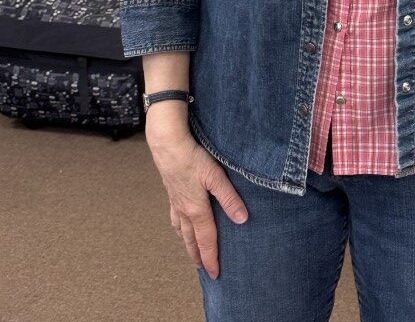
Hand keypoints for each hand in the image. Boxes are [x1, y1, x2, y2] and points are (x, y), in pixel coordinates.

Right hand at [147, 128, 248, 279]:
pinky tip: (180, 227)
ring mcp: (176, 202)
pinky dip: (179, 228)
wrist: (167, 145)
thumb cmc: (192, 158)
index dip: (211, 258)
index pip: (207, 240)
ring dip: (188, 245)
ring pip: (182, 231)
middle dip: (198, 256)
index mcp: (197, 210)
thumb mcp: (216, 176)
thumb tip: (242, 219)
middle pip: (192, 240)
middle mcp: (184, 210)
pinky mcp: (172, 193)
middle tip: (204, 271)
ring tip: (192, 255)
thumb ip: (229, 198)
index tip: (215, 273)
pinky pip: (175, 218)